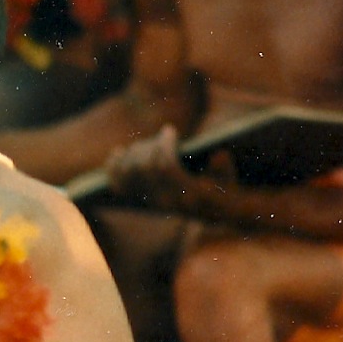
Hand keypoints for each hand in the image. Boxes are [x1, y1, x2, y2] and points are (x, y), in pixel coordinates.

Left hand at [105, 126, 233, 216]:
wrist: (212, 211)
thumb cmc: (222, 187)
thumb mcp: (228, 178)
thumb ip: (224, 168)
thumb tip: (219, 154)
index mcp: (187, 196)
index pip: (165, 168)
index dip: (164, 146)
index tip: (170, 130)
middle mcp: (165, 201)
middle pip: (144, 168)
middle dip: (150, 146)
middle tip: (162, 136)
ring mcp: (150, 202)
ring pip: (129, 175)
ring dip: (134, 153)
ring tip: (147, 144)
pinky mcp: (140, 201)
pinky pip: (118, 186)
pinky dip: (114, 167)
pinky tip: (118, 153)